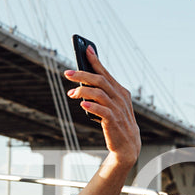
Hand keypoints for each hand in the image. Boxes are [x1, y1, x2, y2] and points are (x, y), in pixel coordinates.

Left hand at [65, 47, 140, 166]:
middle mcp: (120, 97)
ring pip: (99, 93)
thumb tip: (82, 82)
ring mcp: (118, 109)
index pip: (105, 72)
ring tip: (71, 93)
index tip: (86, 49)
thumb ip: (101, 93)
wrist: (128, 144)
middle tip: (67, 73)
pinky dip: (91, 106)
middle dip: (82, 74)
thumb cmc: (117, 122)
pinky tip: (82, 104)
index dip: (95, 60)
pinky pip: (102, 110)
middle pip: (100, 80)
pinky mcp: (114, 121)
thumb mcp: (111, 105)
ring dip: (83, 91)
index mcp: (120, 91)